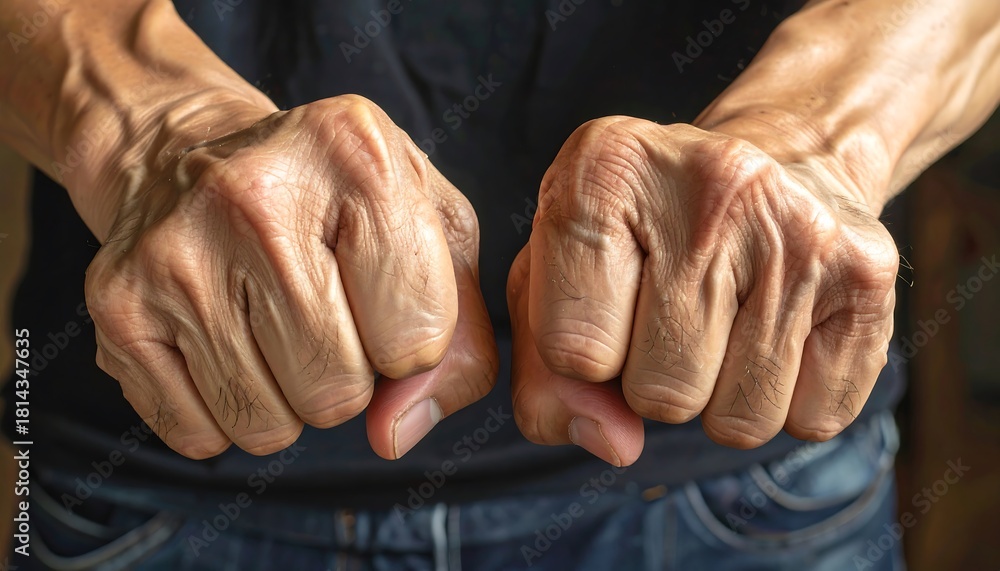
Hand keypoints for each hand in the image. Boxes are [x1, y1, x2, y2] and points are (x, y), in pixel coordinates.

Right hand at [85, 95, 497, 458]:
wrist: (188, 153)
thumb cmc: (334, 199)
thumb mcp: (431, 232)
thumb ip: (458, 341)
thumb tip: (394, 434)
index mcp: (356, 155)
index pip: (419, 337)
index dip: (414, 344)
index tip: (385, 301)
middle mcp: (255, 196)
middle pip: (339, 390)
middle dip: (350, 376)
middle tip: (324, 313)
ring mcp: (176, 253)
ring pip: (269, 425)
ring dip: (288, 399)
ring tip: (271, 322)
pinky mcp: (117, 306)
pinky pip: (200, 435)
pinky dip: (226, 412)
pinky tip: (224, 340)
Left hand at [507, 119, 897, 465]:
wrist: (781, 160)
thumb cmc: (642, 235)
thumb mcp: (557, 279)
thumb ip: (546, 377)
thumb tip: (613, 444)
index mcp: (607, 168)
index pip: (572, 350)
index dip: (584, 358)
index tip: (607, 306)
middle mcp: (711, 183)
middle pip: (659, 393)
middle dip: (652, 380)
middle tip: (673, 311)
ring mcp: (801, 228)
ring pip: (738, 421)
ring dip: (720, 396)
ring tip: (726, 317)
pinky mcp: (869, 274)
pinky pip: (813, 420)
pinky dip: (788, 400)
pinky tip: (780, 326)